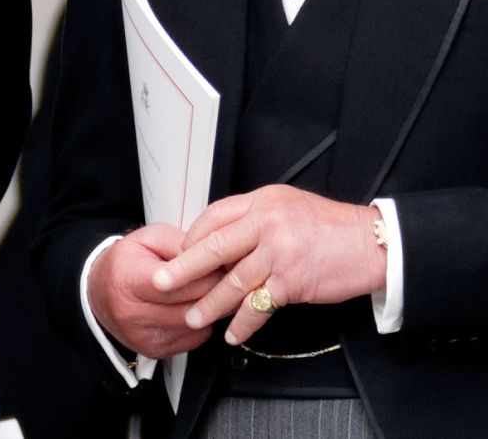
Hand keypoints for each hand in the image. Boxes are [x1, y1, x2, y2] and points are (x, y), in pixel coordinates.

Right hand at [88, 222, 222, 357]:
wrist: (100, 292)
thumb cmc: (126, 262)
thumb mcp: (149, 238)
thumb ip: (180, 244)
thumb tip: (212, 258)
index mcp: (128, 280)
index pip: (175, 284)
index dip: (204, 274)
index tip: (222, 264)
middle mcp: (132, 313)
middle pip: (189, 306)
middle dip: (215, 292)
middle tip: (230, 278)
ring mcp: (143, 336)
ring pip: (195, 325)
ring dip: (211, 309)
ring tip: (219, 291)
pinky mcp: (155, 351)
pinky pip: (193, 339)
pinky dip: (201, 323)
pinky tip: (199, 307)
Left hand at [151, 185, 386, 345]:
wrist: (370, 243)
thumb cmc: (330, 227)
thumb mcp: (287, 205)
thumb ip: (256, 217)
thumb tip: (223, 236)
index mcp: (262, 201)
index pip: (215, 215)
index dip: (194, 235)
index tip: (181, 251)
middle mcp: (267, 222)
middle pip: (214, 246)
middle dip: (183, 268)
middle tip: (162, 282)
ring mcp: (279, 252)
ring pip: (233, 280)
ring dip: (210, 302)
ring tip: (194, 315)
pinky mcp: (292, 280)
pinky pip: (260, 305)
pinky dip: (244, 322)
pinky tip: (233, 332)